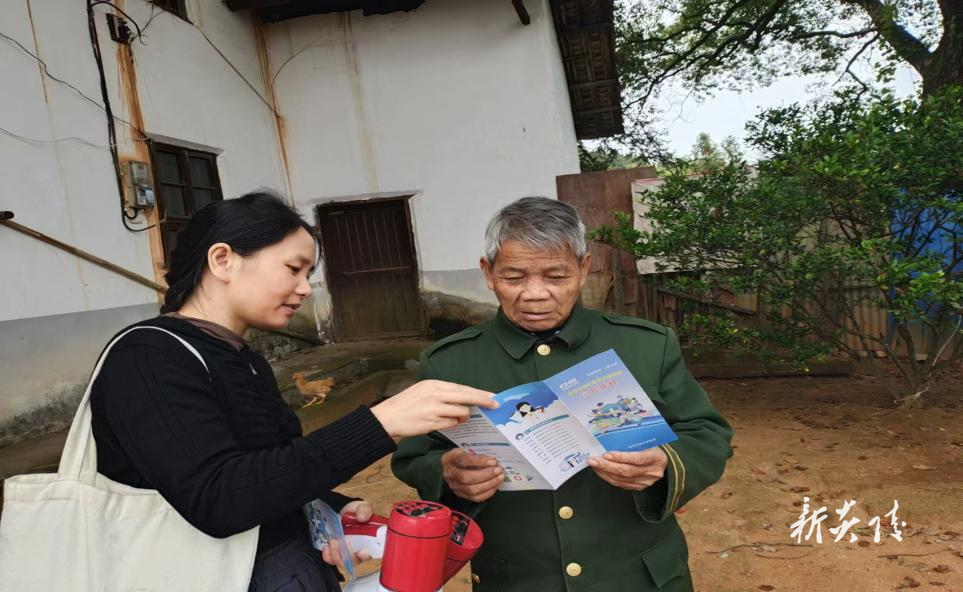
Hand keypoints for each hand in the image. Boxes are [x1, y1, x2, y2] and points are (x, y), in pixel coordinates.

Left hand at [321, 500, 374, 567]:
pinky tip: (326, 547)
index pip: (371, 553)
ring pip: (343, 562)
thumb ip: (364, 510)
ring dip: (336, 554)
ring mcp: (347, 553)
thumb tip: (362, 517)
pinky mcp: (336, 553)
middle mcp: (359, 550)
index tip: (361, 552)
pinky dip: (328, 556)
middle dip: (348, 555)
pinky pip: (331, 560)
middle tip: (340, 541)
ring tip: (332, 541)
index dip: (366, 555)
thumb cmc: (354, 511)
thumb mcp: (361, 507)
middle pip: (355, 561)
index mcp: (370, 540)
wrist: (340, 511)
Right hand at [371, 380, 496, 437]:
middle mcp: (435, 394)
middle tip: (495, 404)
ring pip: (461, 412)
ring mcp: (434, 409)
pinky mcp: (431, 422)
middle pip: (466, 397)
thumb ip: (443, 393)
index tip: (492, 395)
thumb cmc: (407, 404)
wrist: (388, 417)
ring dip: (463, 417)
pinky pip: (451, 424)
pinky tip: (447, 423)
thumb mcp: (424, 391)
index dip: (479, 392)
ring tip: (457, 417)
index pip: (462, 388)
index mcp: (434, 384)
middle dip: (483, 401)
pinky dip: (453, 424)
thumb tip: (463, 399)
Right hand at [441, 448, 502, 502]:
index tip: (492, 461)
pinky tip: (495, 485)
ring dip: (489, 484)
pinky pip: (476, 497)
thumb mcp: (466, 449)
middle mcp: (450, 474)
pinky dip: (488, 492)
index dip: (479, 461)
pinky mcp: (461, 494)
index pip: (464, 460)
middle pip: (467, 478)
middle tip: (498, 470)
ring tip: (499, 477)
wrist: (453, 465)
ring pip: (472, 489)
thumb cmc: (462, 457)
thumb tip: (492, 461)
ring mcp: (454, 486)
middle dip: (486, 474)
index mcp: (450, 459)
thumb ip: (476, 454)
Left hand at [588, 449, 667, 490]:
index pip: (637, 459)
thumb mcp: (648, 442)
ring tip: (594, 465)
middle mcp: (652, 472)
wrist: (666, 462)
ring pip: (622, 479)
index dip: (621, 458)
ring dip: (605, 472)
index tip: (607, 454)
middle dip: (607, 466)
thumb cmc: (653, 447)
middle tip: (593, 460)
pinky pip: (621, 484)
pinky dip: (609, 478)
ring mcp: (646, 482)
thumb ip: (633, 443)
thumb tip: (610, 440)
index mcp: (656, 458)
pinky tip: (601, 471)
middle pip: (627, 471)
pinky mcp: (640, 487)